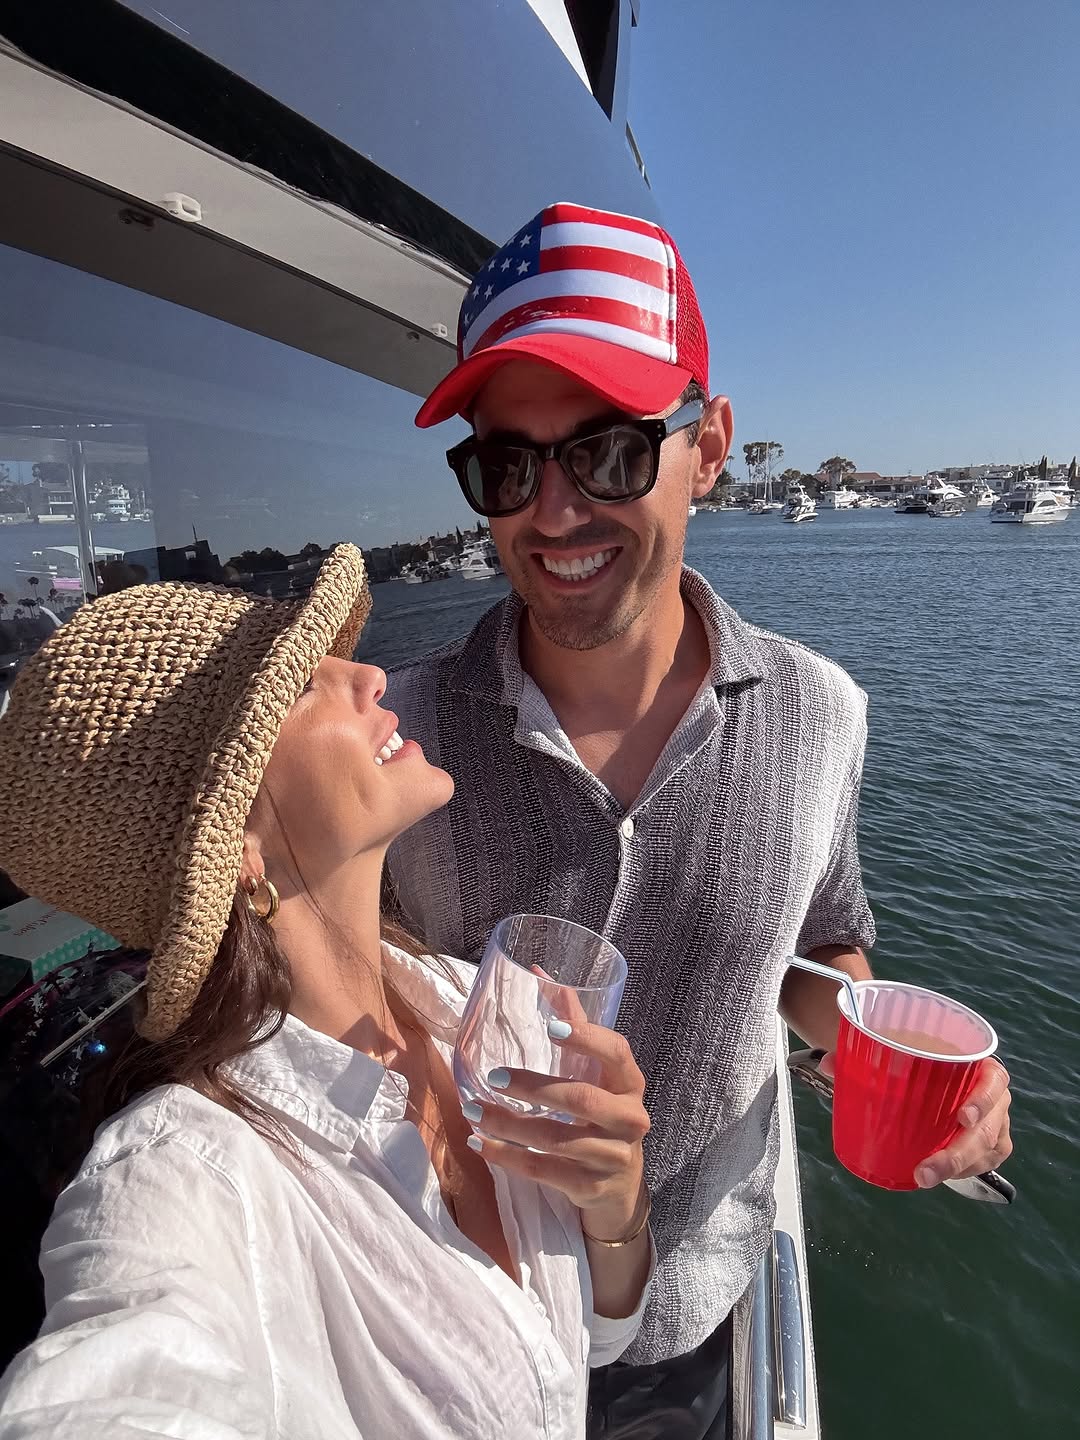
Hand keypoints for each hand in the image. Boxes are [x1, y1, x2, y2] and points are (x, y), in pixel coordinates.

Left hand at [463, 1019, 649, 1238]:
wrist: (620, 1186)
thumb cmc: (601, 1113)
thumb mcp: (596, 1074)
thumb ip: (574, 1024)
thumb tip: (539, 972)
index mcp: (630, 1083)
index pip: (616, 1053)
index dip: (587, 1038)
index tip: (551, 1027)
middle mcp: (629, 1119)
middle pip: (581, 1099)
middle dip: (533, 1088)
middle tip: (494, 1077)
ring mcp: (612, 1157)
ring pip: (555, 1139)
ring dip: (509, 1125)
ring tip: (473, 1110)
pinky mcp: (590, 1187)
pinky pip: (543, 1171)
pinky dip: (507, 1157)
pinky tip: (480, 1143)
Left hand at [818, 1052, 1013, 1186]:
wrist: (933, 1069)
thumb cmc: (919, 1058)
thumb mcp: (897, 1053)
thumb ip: (864, 1055)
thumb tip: (829, 1064)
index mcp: (979, 1065)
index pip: (993, 1081)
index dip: (983, 1099)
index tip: (962, 1117)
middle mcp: (994, 1095)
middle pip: (986, 1129)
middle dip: (958, 1154)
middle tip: (925, 1171)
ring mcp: (995, 1122)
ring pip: (986, 1151)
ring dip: (958, 1168)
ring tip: (924, 1177)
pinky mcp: (991, 1142)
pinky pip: (986, 1162)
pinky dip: (965, 1172)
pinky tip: (942, 1177)